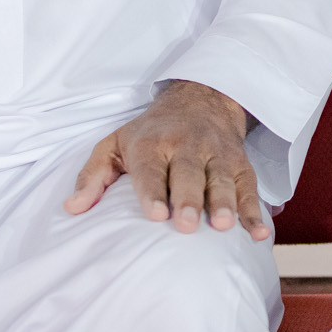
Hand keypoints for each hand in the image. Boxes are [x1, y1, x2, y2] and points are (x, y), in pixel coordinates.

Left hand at [65, 80, 264, 236]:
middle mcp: (187, 146)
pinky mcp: (239, 164)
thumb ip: (93, 175)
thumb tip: (73, 208)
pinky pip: (250, 187)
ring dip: (225, 202)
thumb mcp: (115, 143)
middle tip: (186, 224)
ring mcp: (217, 155)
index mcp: (153, 143)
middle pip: (189, 174)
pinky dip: (255, 210)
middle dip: (189, 199)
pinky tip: (258, 232)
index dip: (154, 191)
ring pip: (222, 179)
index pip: (152, 168)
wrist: (201, 98)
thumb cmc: (151, 132)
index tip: (156, 214)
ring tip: (223, 226)